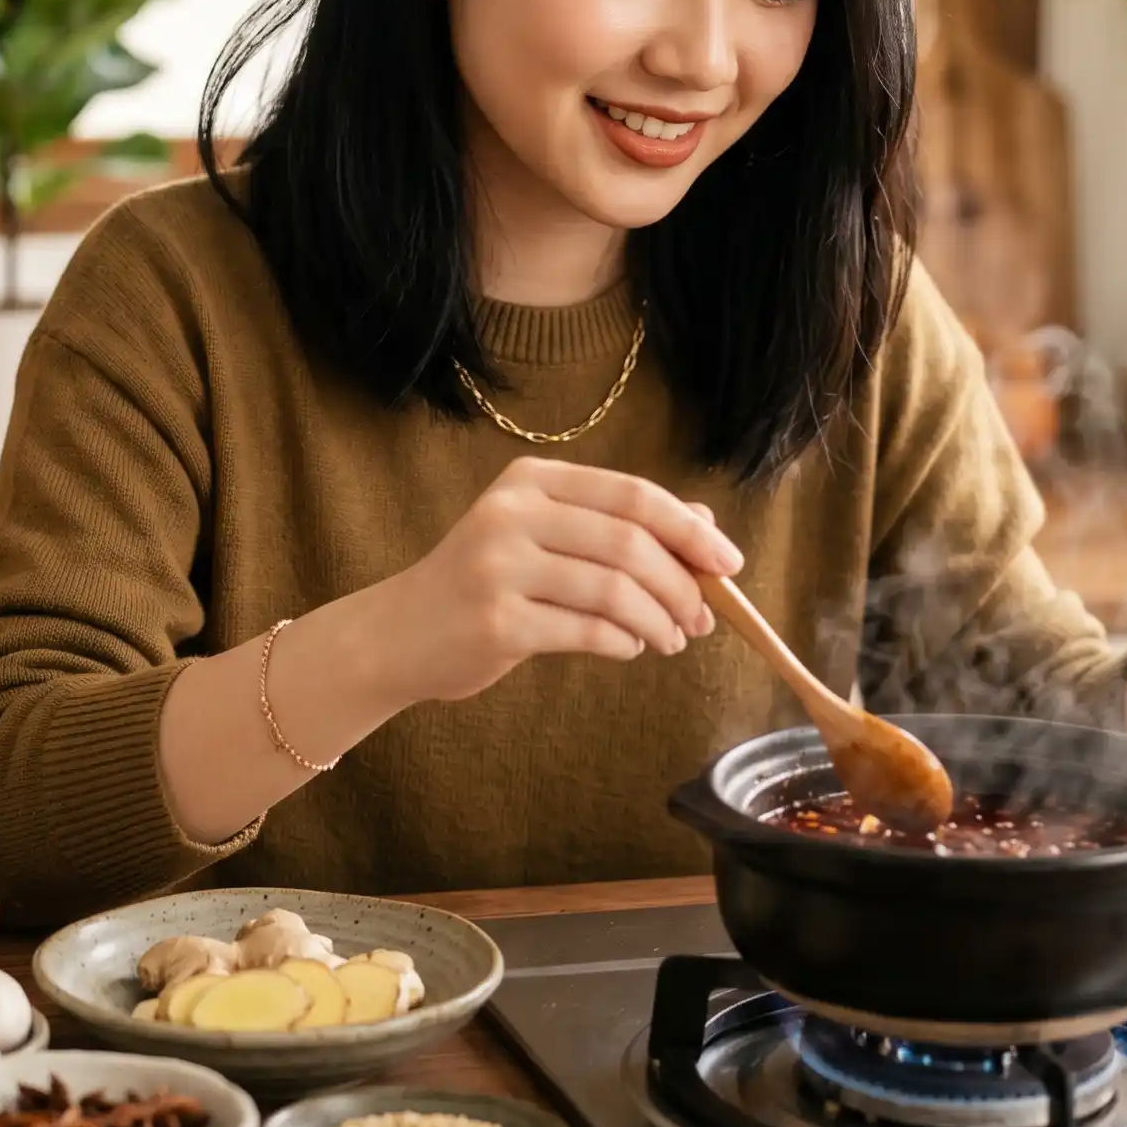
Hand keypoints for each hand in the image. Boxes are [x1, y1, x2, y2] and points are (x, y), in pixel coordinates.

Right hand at [364, 456, 743, 704]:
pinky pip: (586, 632)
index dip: (689, 529)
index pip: (631, 494)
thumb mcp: (544, 535)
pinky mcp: (496, 623)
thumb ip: (617, 524)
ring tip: (671, 640)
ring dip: (658, 621)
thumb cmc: (483, 583)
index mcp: (529, 479)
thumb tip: (705, 526)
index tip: (729, 563)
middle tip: (702, 618)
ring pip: (613, 591)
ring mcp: (498, 567)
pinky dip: (622, 643)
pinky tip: (628, 648)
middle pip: (629, 543)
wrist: (397, 634)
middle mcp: (511, 513)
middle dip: (681, 585)